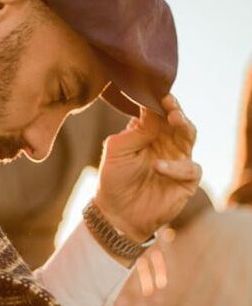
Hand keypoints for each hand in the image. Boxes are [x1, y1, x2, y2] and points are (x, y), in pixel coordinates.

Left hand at [94, 95, 200, 242]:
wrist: (116, 213)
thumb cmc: (114, 178)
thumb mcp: (116, 149)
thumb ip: (135, 131)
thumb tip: (152, 111)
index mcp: (148, 132)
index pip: (158, 111)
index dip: (158, 101)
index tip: (156, 91)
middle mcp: (166, 142)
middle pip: (177, 120)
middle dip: (175, 109)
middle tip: (169, 102)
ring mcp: (178, 160)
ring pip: (190, 136)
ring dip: (184, 126)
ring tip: (174, 119)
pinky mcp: (186, 181)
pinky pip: (190, 168)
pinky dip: (176, 166)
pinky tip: (158, 166)